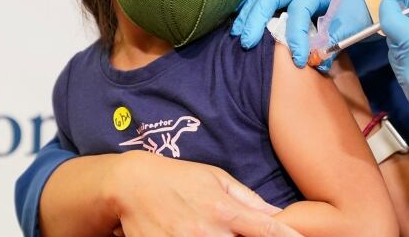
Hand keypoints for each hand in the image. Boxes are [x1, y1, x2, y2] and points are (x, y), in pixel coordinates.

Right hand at [108, 151, 300, 236]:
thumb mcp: (217, 179)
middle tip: (251, 233)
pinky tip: (199, 236)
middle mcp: (207, 231)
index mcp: (224, 209)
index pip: (266, 229)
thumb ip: (248, 199)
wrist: (132, 184)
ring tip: (215, 230)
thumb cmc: (179, 178)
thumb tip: (277, 213)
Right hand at [232, 0, 403, 67]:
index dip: (295, 36)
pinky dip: (254, 9)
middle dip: (257, 17)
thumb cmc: (364, 8)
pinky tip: (244, 22)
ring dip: (250, 12)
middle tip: (247, 42)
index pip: (299, 10)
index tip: (299, 60)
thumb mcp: (352, 25)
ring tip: (240, 33)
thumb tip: (315, 62)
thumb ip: (332, 42)